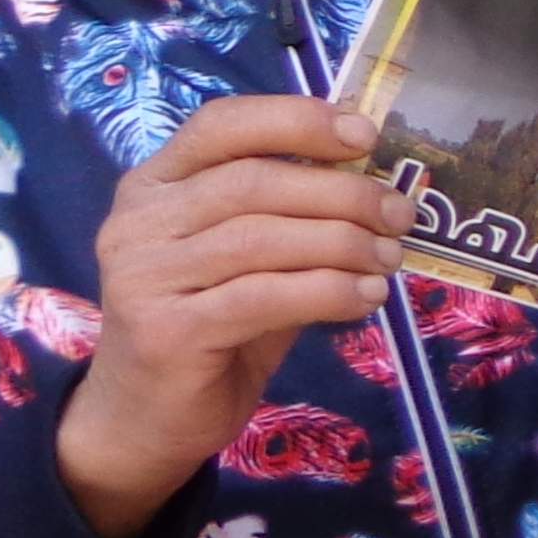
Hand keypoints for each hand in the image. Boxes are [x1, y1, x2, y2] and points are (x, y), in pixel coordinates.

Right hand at [57, 95, 405, 537]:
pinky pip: (265, 297)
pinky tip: (366, 297)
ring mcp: (144, 276)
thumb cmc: (211, 326)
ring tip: (388, 259)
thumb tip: (378, 184)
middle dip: (341, 193)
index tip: (364, 134)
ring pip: (262, 239)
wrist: (147, 417)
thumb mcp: (249, 261)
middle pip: (253, 182)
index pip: (221, 125)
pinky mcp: (166, 331)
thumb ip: (290, 217)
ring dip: (343, 244)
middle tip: (399, 213)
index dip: (296, 119)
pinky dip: (328, 291)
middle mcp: (138, 222)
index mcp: (153, 185)